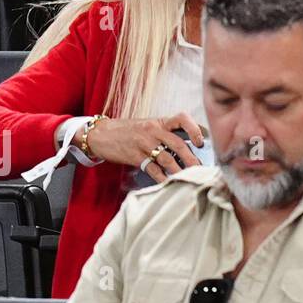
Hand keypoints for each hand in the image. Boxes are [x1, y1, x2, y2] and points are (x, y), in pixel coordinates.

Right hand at [86, 113, 204, 182]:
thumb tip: (189, 146)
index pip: (182, 119)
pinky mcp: (135, 157)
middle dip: (191, 158)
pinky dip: (161, 177)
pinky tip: (168, 183)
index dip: (195, 129)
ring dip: (179, 170)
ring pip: (167, 158)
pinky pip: (152, 169)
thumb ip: (167, 132)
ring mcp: (144, 144)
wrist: (101, 134)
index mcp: (159, 122)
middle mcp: (153, 131)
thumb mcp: (149, 125)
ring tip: (188, 178)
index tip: (201, 142)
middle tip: (200, 169)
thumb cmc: (129, 130)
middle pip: (178, 144)